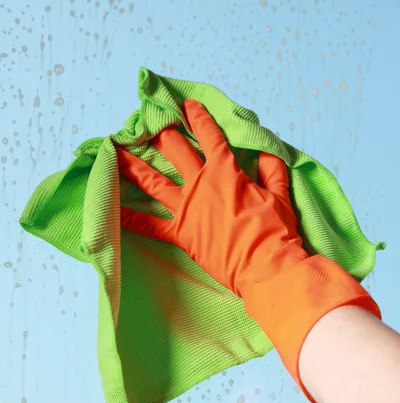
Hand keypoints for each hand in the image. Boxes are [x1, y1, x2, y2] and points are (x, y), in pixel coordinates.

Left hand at [117, 99, 306, 297]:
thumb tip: (267, 151)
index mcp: (226, 171)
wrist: (264, 266)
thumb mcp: (280, 196)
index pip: (210, 136)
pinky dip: (131, 218)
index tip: (187, 105)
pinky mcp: (180, 234)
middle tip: (145, 121)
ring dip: (133, 166)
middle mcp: (201, 184)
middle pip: (174, 150)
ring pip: (153, 181)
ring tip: (115, 152)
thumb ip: (272, 169)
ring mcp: (186, 209)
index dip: (198, 117)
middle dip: (160, 133)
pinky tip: (113, 209)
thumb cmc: (275, 231)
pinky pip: (150, 225)